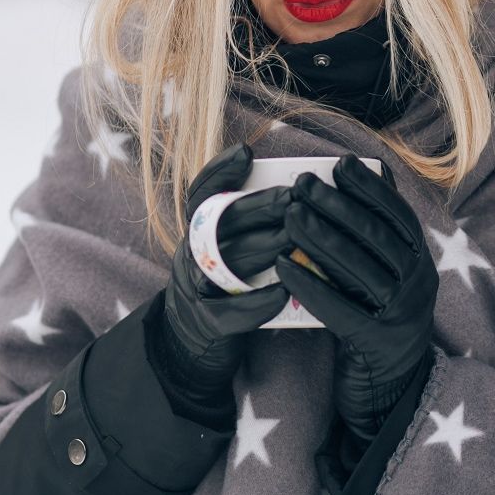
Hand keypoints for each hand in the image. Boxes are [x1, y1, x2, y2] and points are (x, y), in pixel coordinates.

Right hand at [158, 142, 293, 398]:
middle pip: (221, 221)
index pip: (201, 192)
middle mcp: (193, 253)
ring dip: (262, 248)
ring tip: (295, 239)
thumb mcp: (229, 247)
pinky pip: (228, 311)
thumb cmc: (227, 285)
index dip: (220, 171)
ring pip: (226, 261)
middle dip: (259, 206)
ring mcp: (195, 287)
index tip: (247, 152)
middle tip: (294, 196)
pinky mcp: (206, 323)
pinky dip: (256, 302)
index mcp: (199, 231)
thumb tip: (302, 190)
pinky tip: (283, 293)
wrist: (191, 342)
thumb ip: (251, 222)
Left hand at [276, 153, 437, 441]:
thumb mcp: (385, 279)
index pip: (398, 215)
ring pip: (359, 267)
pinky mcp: (377, 343)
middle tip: (303, 183)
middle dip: (338, 205)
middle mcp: (419, 284)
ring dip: (321, 237)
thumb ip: (373, 243)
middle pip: (376, 236)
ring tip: (289, 215)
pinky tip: (281, 267)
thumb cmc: (377, 323)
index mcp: (421, 262)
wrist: (391, 393)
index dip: (370, 188)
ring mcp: (402, 315)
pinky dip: (310, 285)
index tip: (340, 163)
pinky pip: (340, 308)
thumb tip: (354, 189)